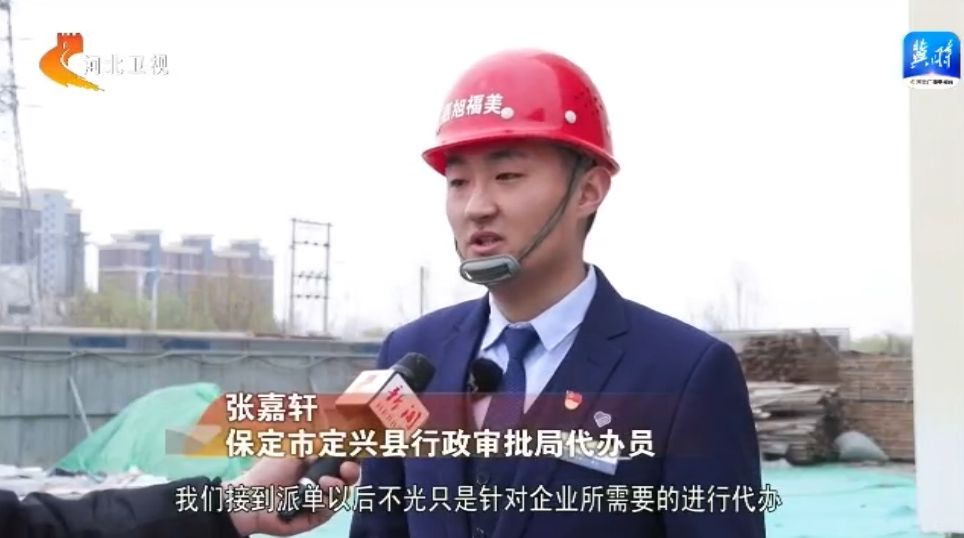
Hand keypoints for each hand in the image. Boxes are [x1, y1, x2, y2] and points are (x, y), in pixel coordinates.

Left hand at [227, 456, 359, 536]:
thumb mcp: (293, 452)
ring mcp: (319, 502)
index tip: (354, 452)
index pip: (342, 462)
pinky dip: (326, 501)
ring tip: (324, 482)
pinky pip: (329, 510)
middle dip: (352, 473)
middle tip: (347, 468)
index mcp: (318, 467)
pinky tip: (317, 493)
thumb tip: (338, 437)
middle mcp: (321, 485)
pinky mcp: (314, 518)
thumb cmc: (268, 472)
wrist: (250, 497)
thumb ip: (315, 445)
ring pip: (341, 496)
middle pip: (348, 480)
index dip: (351, 458)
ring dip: (337, 486)